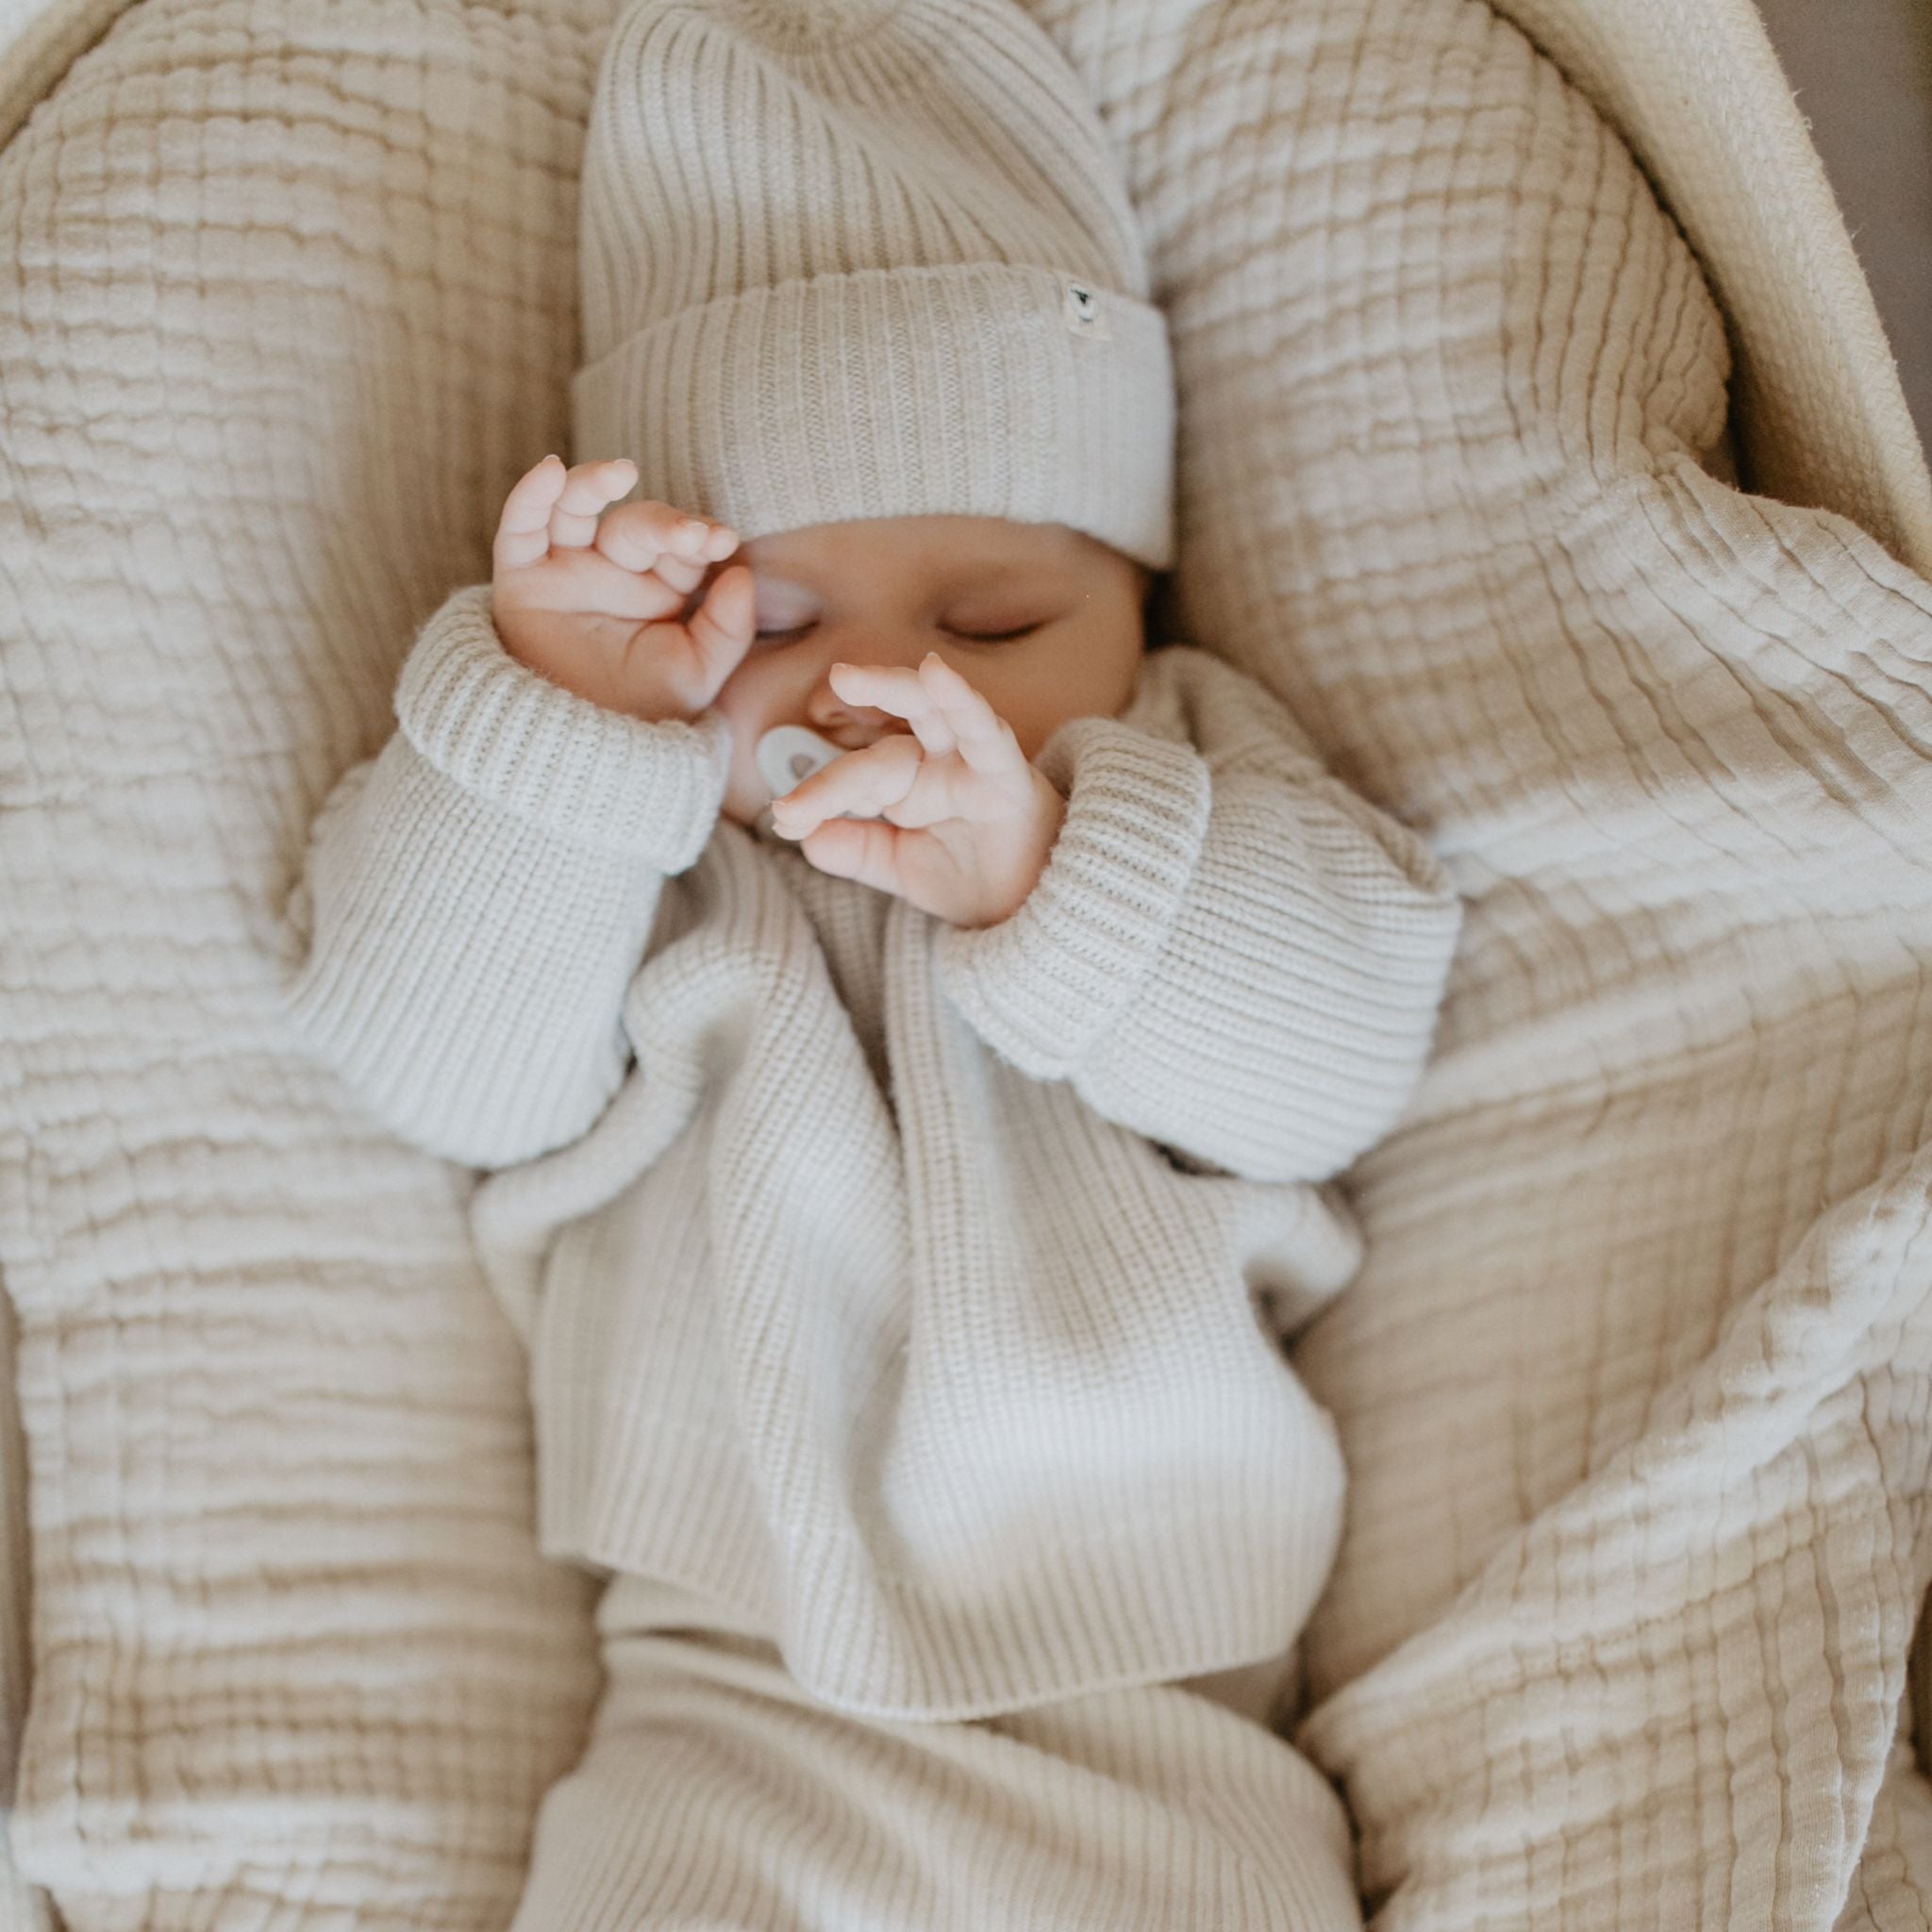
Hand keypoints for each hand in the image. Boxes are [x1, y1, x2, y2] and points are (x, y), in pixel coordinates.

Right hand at [489, 454, 751, 722]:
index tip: (721, 541)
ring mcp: (568, 568)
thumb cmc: (644, 711)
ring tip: (621, 472)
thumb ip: (727, 629)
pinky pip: (522, 526)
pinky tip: (550, 472)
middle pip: (637, 525)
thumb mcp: (697, 673)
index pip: (682, 547)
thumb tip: (742, 575)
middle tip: (689, 536)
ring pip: (578, 508)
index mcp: (662, 587)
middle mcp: (615, 570)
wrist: (583, 750)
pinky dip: (531, 496)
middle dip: (663, 524)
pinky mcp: (523, 576)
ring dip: (595, 483)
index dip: (700, 537)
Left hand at [767, 653, 1068, 928]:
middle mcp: (939, 765)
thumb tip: (807, 839)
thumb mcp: (902, 868)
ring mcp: (973, 767)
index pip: (858, 775)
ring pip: (934, 714)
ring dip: (895, 687)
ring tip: (848, 675)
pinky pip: (985, 734)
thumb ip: (857, 851)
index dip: (820, 792)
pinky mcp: (1008, 778)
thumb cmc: (975, 880)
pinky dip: (962, 703)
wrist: (1037, 918)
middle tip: (827, 681)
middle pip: (891, 731)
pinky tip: (937, 674)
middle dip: (859, 708)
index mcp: (910, 783)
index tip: (785, 819)